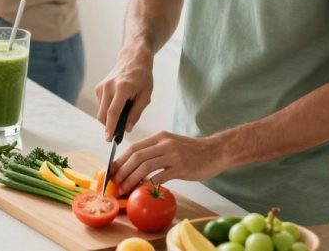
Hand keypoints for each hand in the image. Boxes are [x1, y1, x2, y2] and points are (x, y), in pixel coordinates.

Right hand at [95, 43, 153, 141]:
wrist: (133, 59)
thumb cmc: (142, 77)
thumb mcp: (146, 95)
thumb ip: (136, 113)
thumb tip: (127, 129)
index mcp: (122, 88)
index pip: (113, 112)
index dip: (110, 127)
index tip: (109, 139)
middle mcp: (108, 87)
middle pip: (103, 114)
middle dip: (108, 126)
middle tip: (118, 133)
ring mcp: (102, 86)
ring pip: (101, 111)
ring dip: (110, 117)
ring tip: (125, 110)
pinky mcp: (98, 87)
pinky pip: (102, 105)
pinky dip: (109, 109)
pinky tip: (119, 102)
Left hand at [110, 131, 228, 194]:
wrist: (216, 151)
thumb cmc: (193, 151)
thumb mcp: (171, 144)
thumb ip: (155, 151)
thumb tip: (135, 164)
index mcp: (159, 137)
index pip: (133, 147)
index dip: (120, 160)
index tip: (112, 171)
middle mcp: (164, 144)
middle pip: (136, 156)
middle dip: (122, 171)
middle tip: (115, 182)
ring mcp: (173, 155)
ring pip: (145, 166)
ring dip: (132, 179)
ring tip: (125, 188)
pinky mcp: (181, 168)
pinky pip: (161, 177)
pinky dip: (149, 184)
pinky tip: (143, 190)